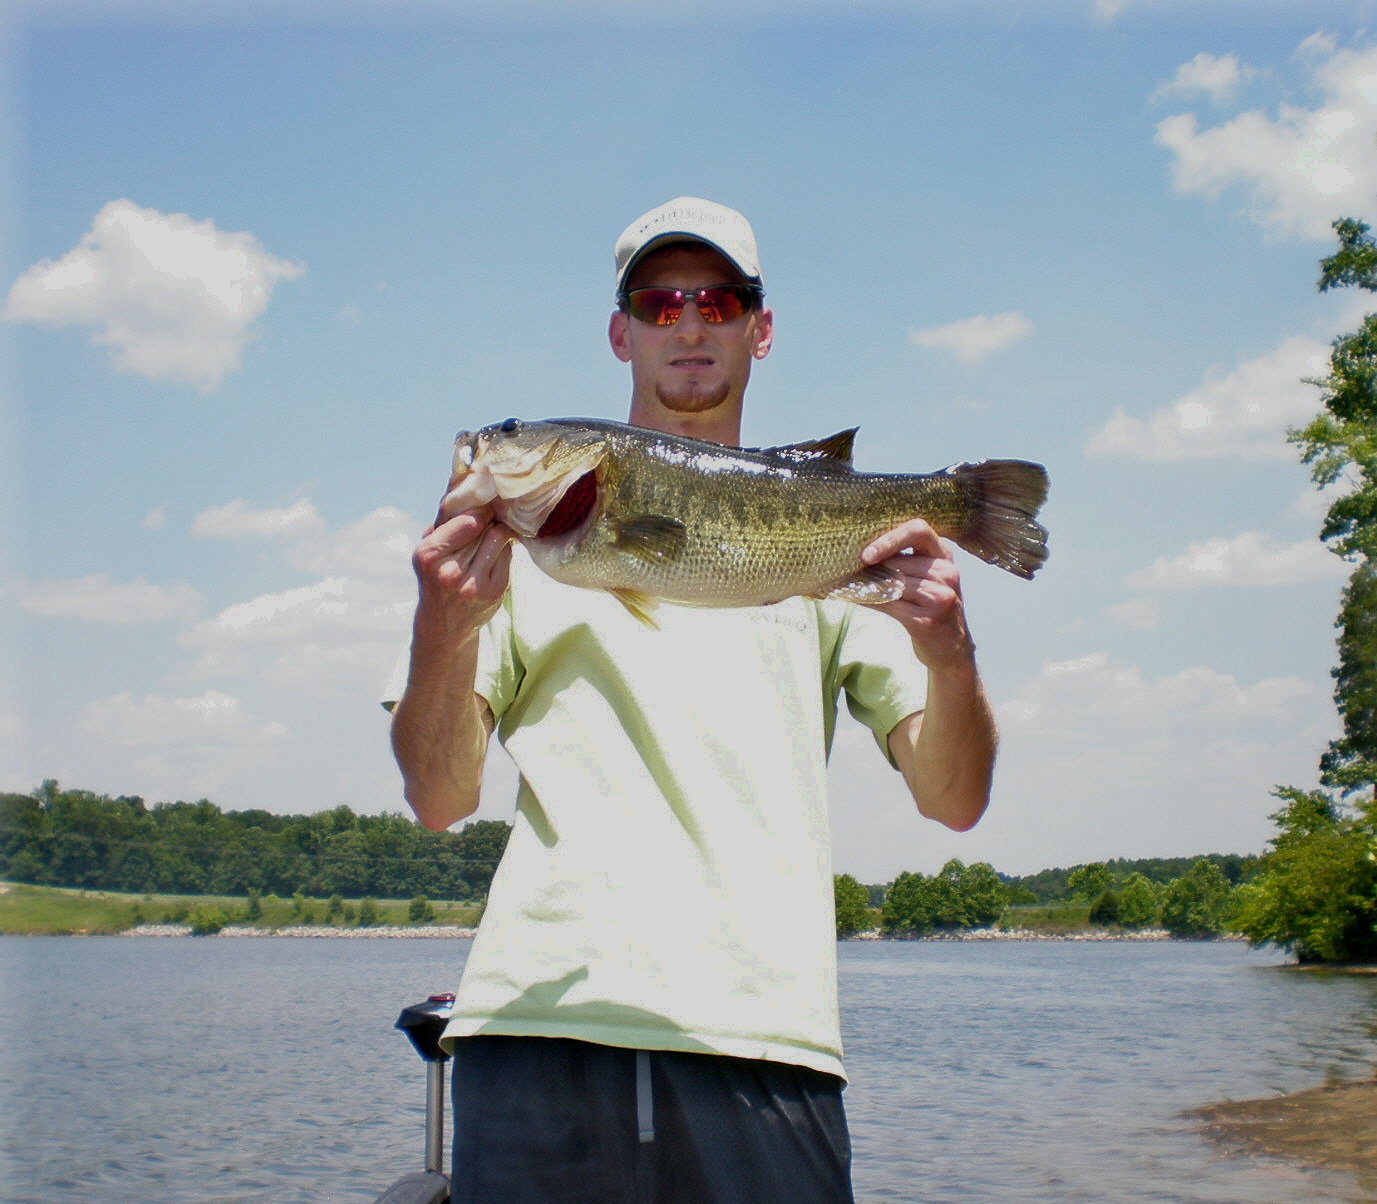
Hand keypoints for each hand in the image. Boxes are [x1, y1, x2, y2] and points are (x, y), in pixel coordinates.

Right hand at [411, 502, 513, 634]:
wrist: (444, 623)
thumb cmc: (436, 576)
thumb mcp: (429, 548)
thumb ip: (444, 517)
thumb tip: (462, 474)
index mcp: (428, 556)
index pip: (465, 520)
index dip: (478, 509)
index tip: (483, 504)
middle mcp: (449, 572)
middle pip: (484, 527)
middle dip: (489, 518)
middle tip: (492, 515)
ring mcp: (473, 584)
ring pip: (499, 539)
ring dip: (499, 532)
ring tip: (492, 534)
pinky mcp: (493, 592)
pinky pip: (508, 556)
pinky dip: (504, 551)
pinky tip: (495, 554)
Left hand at [861, 519, 975, 672]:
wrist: (952, 649)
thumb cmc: (931, 608)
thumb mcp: (926, 578)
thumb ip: (904, 562)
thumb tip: (858, 552)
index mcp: (943, 555)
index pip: (918, 529)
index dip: (890, 538)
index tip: (867, 553)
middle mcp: (946, 573)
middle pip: (898, 561)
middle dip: (870, 567)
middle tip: (846, 569)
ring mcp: (940, 597)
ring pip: (891, 584)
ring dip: (865, 585)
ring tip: (849, 585)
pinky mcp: (928, 620)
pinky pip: (889, 605)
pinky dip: (868, 601)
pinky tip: (855, 599)